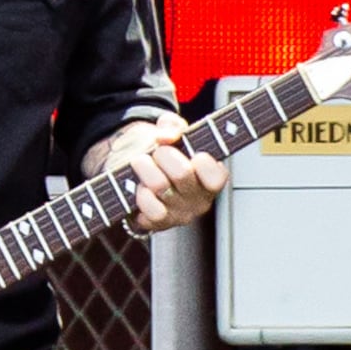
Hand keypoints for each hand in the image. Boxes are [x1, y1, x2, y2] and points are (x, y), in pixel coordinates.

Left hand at [101, 123, 225, 231]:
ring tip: (143, 165)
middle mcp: (199, 199)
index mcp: (209, 177)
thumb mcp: (168, 131)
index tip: (194, 153)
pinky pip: (149, 209)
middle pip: (182, 173)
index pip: (217, 176)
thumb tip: (167, 135)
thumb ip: (171, 125)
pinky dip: (140, 194)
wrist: (133, 172)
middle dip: (163, 154)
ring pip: (160, 187)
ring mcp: (180, 214)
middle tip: (157, 152)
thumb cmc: (158, 153)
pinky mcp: (159, 224)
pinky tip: (141, 188)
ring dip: (145, 169)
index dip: (204, 163)